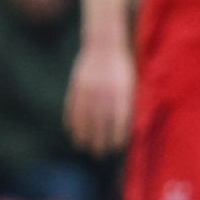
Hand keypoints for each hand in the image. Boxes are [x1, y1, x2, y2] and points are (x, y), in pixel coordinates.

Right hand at [65, 40, 135, 154]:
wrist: (104, 45)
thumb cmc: (120, 68)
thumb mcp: (128, 84)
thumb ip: (125, 105)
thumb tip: (122, 129)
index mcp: (121, 93)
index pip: (119, 121)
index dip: (116, 137)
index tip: (115, 147)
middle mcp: (104, 93)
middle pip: (100, 123)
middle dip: (99, 141)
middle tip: (98, 153)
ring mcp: (89, 90)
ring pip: (84, 118)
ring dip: (83, 135)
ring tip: (82, 147)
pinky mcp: (77, 86)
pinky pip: (73, 108)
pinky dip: (71, 121)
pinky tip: (71, 131)